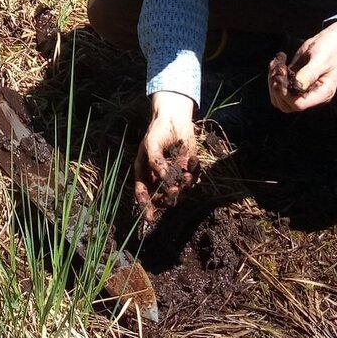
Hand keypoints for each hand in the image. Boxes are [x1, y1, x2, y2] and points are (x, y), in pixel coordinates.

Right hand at [133, 91, 198, 223]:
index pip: (143, 193)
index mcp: (145, 172)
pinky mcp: (188, 170)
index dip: (145, 207)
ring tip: (186, 174)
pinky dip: (194, 173)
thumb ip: (155, 162)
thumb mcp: (151, 145)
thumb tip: (164, 178)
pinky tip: (191, 159)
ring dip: (183, 185)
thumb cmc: (157, 131)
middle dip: (168, 197)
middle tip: (174, 191)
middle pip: (162, 196)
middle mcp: (159, 177)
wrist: (175, 119)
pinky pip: (193, 179)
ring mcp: (174, 174)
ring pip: (179, 190)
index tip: (150, 218)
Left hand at [268, 20, 336, 113]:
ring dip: (272, 81)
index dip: (285, 95)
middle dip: (276, 88)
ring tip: (277, 63)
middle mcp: (310, 95)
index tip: (281, 78)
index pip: (299, 104)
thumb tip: (296, 84)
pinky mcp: (293, 82)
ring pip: (278, 97)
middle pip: (285, 105)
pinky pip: (278, 86)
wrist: (330, 42)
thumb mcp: (321, 59)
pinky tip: (278, 60)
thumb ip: (310, 73)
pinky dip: (273, 74)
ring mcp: (300, 90)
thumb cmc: (330, 50)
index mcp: (321, 94)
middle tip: (279, 68)